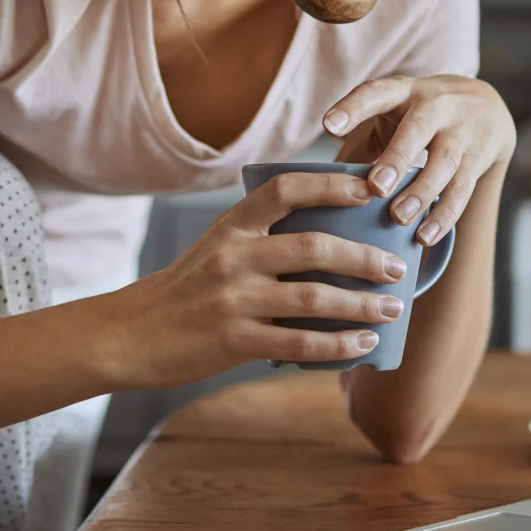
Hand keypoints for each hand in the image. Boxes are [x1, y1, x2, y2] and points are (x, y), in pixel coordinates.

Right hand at [99, 171, 408, 389]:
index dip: (331, 185)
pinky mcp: (235, 341)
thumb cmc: (188, 288)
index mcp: (232, 225)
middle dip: (365, 257)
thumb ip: (263, 237)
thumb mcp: (217, 246)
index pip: (286, 189)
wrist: (132, 333)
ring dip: (361, 304)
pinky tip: (364, 345)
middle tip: (398, 267)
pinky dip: (338, 345)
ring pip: (314, 298)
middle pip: (314, 247)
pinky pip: (299, 344)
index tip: (369, 191)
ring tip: (393, 309)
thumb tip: (336, 239)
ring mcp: (234, 299)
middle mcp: (234, 256)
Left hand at [322, 75, 515, 247]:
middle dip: (397, 158)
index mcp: (403, 92)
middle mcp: (435, 105)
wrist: (487, 106)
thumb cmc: (420, 115)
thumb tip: (316, 187)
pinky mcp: (479, 157)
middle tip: (376, 188)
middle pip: (417, 128)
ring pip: (444, 161)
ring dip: (421, 192)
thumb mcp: (392, 113)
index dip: (352, 108)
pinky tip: (425, 236)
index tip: (329, 126)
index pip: (375, 93)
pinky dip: (445, 215)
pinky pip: (463, 188)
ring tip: (399, 218)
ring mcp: (461, 130)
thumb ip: (358, 143)